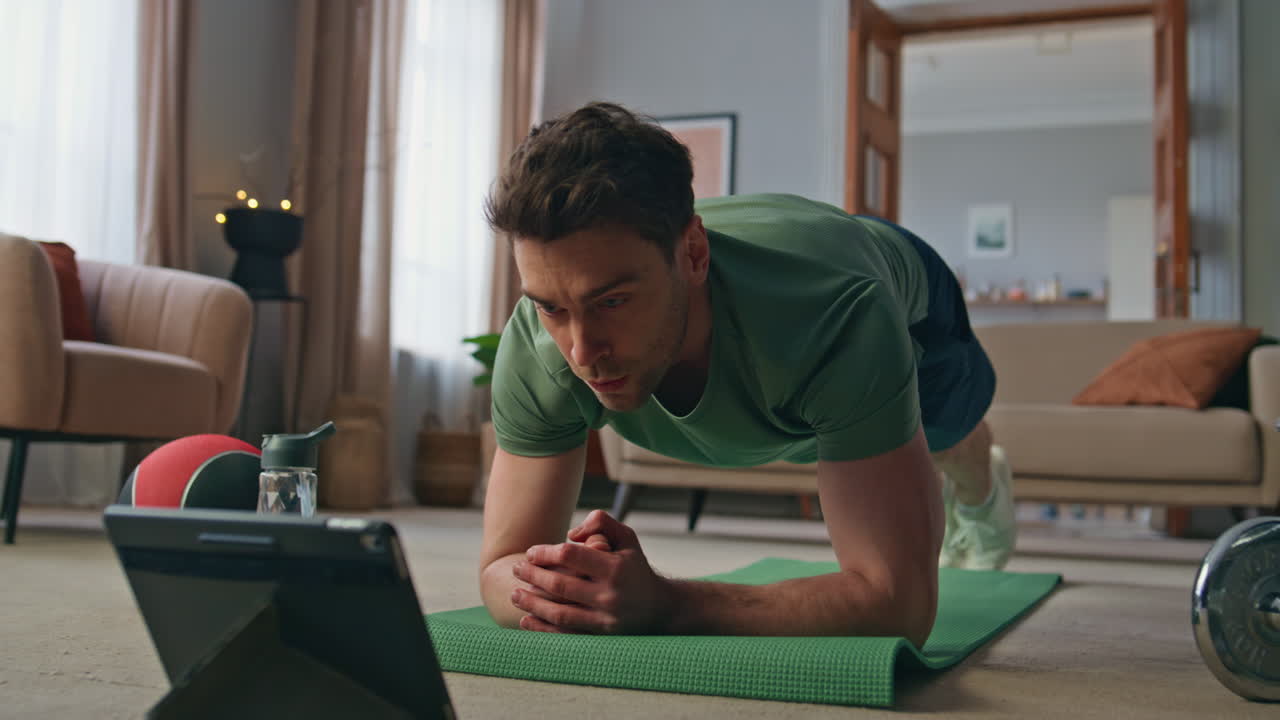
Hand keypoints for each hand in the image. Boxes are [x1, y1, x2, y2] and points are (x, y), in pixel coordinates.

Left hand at [510, 510, 669, 633]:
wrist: (660, 608)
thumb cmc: (635, 567)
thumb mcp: (627, 537)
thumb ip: (601, 523)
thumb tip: (571, 534)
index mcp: (614, 567)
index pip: (571, 556)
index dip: (545, 553)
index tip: (531, 552)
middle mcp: (609, 594)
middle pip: (560, 585)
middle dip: (532, 576)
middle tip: (516, 569)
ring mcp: (604, 618)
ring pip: (559, 613)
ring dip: (532, 603)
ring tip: (515, 594)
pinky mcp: (600, 636)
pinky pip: (566, 634)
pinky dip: (543, 629)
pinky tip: (525, 621)